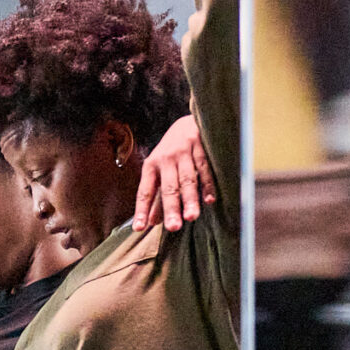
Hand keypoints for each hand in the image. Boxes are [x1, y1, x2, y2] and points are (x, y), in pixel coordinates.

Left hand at [134, 115, 213, 230]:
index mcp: (151, 166)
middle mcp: (165, 159)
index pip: (146, 191)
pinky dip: (208, 185)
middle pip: (169, 187)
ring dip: (190, 199)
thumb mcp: (160, 172)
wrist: (188, 121)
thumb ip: (157, 198)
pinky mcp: (200, 146)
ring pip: (187, 179)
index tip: (139, 228)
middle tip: (173, 227)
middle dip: (171, 208)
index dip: (142, 209)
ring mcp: (183, 152)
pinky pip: (204, 169)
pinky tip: (209, 200)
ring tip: (191, 217)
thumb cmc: (172, 153)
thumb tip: (151, 223)